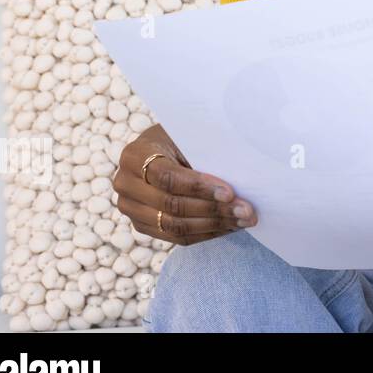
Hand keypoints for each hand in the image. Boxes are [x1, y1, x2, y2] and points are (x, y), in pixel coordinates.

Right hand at [112, 123, 257, 245]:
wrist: (160, 148)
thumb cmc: (180, 136)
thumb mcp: (188, 134)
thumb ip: (203, 149)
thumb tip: (239, 169)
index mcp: (134, 156)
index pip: (167, 177)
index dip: (199, 187)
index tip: (230, 192)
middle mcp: (125, 184)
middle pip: (171, 205)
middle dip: (213, 210)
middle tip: (246, 211)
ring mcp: (131, 208)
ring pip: (174, 226)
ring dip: (214, 225)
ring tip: (244, 220)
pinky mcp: (142, 226)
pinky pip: (175, 237)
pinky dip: (206, 233)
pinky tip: (229, 226)